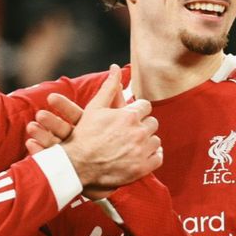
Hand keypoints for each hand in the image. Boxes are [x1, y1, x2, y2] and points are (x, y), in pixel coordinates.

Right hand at [31, 65, 162, 191]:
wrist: (77, 165)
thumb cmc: (84, 135)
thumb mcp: (95, 108)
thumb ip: (109, 87)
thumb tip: (116, 67)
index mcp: (129, 116)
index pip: (145, 106)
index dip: (137, 111)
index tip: (130, 116)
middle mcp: (138, 132)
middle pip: (152, 123)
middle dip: (142, 125)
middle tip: (131, 130)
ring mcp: (141, 151)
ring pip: (155, 140)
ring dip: (147, 141)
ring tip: (134, 143)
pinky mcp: (142, 167)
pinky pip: (158, 158)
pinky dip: (152, 155)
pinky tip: (142, 154)